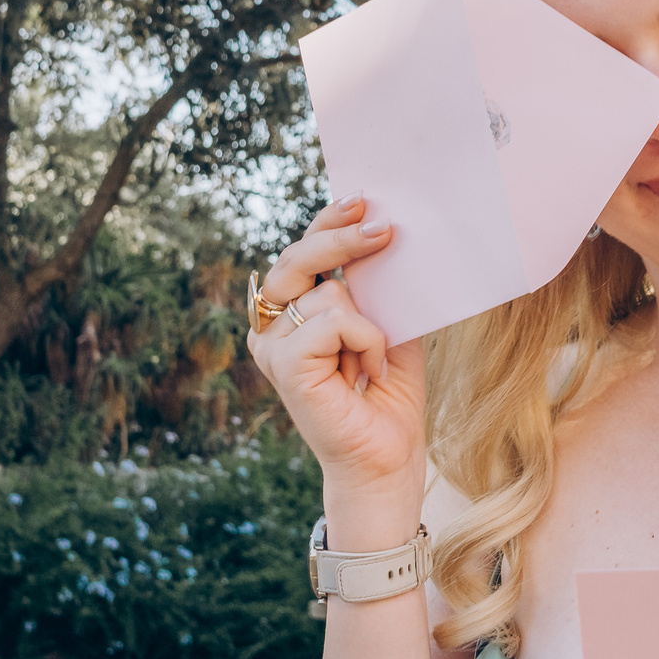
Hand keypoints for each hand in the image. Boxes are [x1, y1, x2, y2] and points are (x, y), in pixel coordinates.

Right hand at [247, 197, 427, 533]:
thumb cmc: (387, 396)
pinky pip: (334, 320)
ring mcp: (271, 347)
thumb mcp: (387, 326)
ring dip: (370, 325)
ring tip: (373, 364)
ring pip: (327, 292)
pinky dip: (364, 341)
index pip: (301, 253)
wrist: (387, 457)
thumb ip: (373, 288)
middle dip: (341, 239)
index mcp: (290, 316)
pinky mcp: (284, 365)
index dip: (327, 222)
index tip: (360, 201)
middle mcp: (271, 328)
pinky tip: (365, 374)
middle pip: (298, 257)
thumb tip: (382, 231)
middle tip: (384, 230)